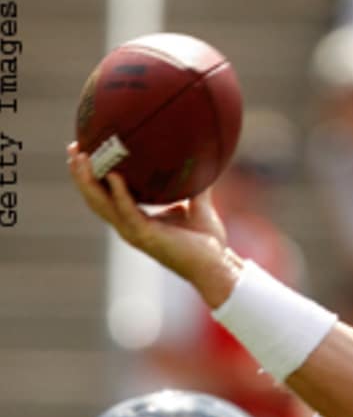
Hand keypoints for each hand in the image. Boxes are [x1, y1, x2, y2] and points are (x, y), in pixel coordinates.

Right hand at [67, 142, 239, 306]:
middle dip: (81, 174)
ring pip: (102, 205)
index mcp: (136, 220)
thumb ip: (196, 187)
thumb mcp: (198, 206)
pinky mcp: (145, 236)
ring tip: (82, 157)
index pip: (105, 196)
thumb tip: (204, 162)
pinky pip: (127, 211)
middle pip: (95, 198)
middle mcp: (129, 226)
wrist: (215, 267)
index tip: (85, 152)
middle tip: (72, 149)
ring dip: (89, 181)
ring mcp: (134, 232)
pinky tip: (114, 175)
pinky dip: (119, 193)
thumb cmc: (207, 242)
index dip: (93, 176)